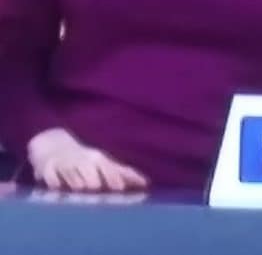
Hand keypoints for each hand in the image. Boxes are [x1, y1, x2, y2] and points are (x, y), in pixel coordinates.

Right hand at [27, 128, 148, 192]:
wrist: (52, 141)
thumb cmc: (83, 158)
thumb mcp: (102, 163)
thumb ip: (122, 173)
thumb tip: (146, 182)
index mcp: (97, 159)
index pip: (108, 168)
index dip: (113, 177)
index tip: (120, 187)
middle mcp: (83, 160)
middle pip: (90, 171)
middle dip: (95, 179)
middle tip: (99, 187)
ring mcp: (65, 163)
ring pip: (72, 173)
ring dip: (76, 182)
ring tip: (81, 188)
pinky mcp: (47, 168)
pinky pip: (51, 176)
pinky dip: (54, 181)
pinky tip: (57, 186)